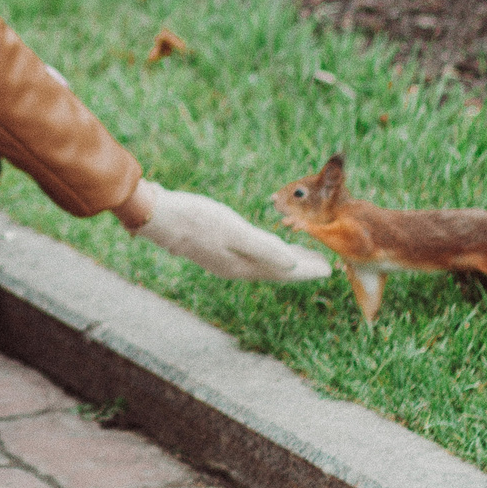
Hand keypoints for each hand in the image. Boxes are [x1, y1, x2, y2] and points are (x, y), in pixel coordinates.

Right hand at [130, 179, 332, 281]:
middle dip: (300, 267)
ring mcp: (224, 258)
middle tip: (324, 264)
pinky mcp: (215, 247)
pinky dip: (267, 252)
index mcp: (242, 265)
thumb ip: (264, 248)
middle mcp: (235, 267)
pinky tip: (265, 244)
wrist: (157, 216)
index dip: (307, 270)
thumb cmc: (195, 219)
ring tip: (302, 255)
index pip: (284, 271)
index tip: (329, 269)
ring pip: (264, 262)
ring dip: (285, 259)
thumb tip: (293, 265)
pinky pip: (251, 254)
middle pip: (276, 269)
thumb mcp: (233, 230)